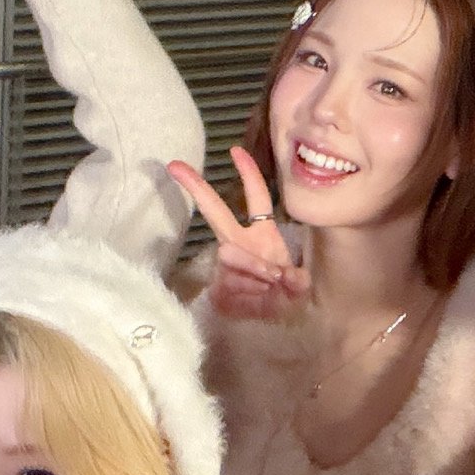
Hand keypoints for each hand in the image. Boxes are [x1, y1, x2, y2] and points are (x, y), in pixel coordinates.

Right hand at [169, 145, 308, 321]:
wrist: (270, 323)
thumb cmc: (284, 293)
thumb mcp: (299, 284)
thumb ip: (296, 280)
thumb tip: (285, 276)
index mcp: (261, 233)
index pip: (256, 198)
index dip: (248, 174)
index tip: (235, 151)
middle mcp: (238, 242)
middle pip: (215, 211)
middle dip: (197, 188)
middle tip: (175, 166)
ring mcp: (224, 263)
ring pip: (232, 257)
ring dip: (256, 273)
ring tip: (270, 286)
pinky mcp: (216, 287)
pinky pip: (229, 284)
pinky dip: (249, 295)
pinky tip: (256, 301)